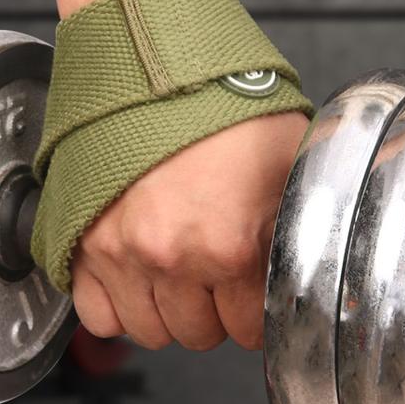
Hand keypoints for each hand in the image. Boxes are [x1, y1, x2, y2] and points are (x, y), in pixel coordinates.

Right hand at [71, 111, 309, 350]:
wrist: (161, 69)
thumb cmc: (223, 106)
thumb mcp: (290, 159)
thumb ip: (303, 218)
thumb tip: (321, 249)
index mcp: (230, 245)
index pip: (249, 328)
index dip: (256, 312)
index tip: (252, 294)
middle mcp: (171, 257)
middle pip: (199, 334)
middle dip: (214, 312)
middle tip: (216, 278)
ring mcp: (121, 252)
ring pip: (149, 332)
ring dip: (167, 312)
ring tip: (177, 276)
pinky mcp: (83, 243)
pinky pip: (96, 315)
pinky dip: (118, 307)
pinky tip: (137, 281)